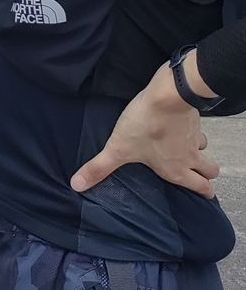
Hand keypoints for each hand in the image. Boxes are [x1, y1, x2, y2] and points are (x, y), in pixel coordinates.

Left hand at [70, 61, 219, 197]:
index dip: (204, 193)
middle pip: (211, 171)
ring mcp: (195, 135)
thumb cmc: (145, 126)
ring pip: (204, 148)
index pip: (203, 189)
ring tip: (183, 147)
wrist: (166, 94)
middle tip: (196, 173)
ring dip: (197, 149)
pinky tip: (178, 125)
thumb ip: (99, 168)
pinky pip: (196, 127)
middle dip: (206, 174)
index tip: (203, 195)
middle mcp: (190, 156)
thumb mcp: (118, 149)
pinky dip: (190, 128)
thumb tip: (77, 185)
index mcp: (177, 170)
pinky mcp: (193, 117)